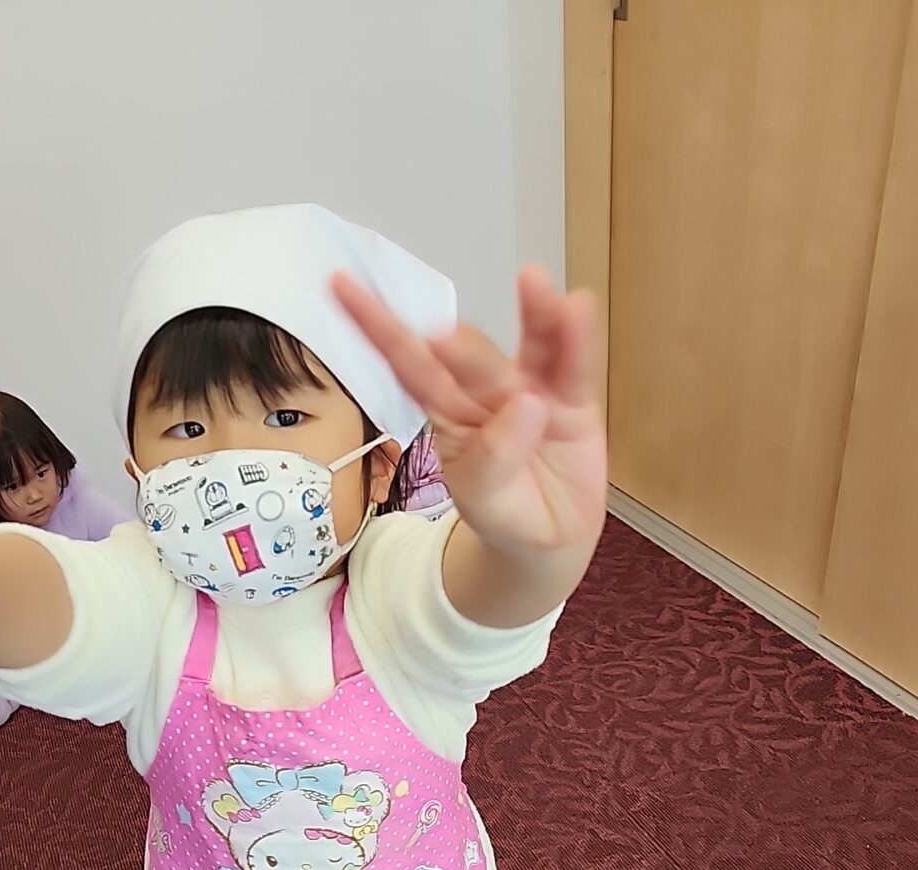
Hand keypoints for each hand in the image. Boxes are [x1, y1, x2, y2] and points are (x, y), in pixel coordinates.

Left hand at [333, 267, 606, 555]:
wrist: (547, 539)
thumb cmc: (500, 509)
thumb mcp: (481, 496)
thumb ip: (494, 457)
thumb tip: (528, 405)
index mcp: (445, 410)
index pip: (406, 363)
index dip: (377, 325)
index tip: (340, 285)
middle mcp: (485, 390)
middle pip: (472, 358)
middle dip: (462, 348)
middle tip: (447, 342)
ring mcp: (531, 389)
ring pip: (530, 346)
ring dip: (533, 314)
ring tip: (533, 282)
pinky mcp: (571, 401)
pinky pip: (573, 367)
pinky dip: (576, 339)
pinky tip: (577, 308)